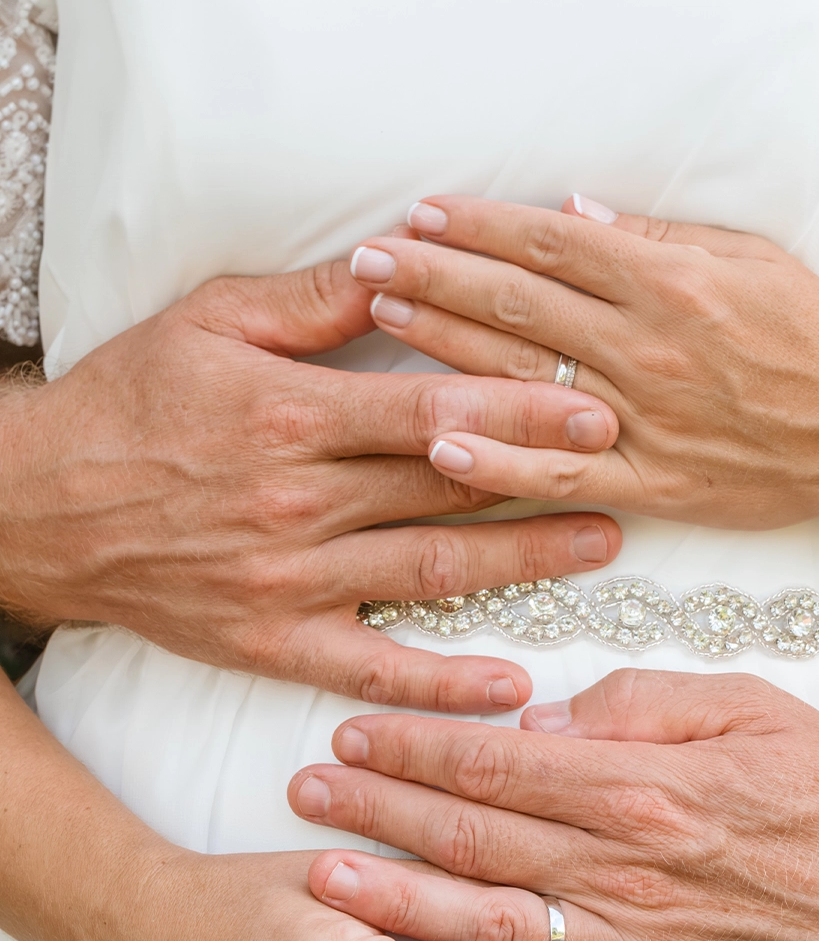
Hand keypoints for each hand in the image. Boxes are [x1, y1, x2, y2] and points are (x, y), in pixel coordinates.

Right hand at [0, 256, 619, 709]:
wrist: (43, 509)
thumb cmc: (131, 402)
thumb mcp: (210, 323)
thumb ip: (315, 301)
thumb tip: (403, 257)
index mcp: (290, 414)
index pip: (432, 409)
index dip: (522, 406)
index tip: (598, 400)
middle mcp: (298, 502)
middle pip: (450, 486)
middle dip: (550, 474)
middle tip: (637, 466)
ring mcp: (290, 581)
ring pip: (430, 572)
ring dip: (526, 561)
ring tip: (605, 544)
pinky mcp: (275, 642)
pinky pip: (372, 667)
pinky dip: (442, 681)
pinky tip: (510, 683)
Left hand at [288, 671, 818, 940]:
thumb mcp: (753, 706)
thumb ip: (643, 701)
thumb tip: (546, 712)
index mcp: (641, 787)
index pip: (494, 760)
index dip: (413, 745)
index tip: (352, 733)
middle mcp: (622, 872)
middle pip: (470, 837)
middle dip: (376, 811)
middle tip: (304, 793)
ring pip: (485, 923)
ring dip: (396, 896)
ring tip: (324, 876)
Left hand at [347, 195, 818, 528]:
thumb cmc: (816, 336)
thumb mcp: (752, 260)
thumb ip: (657, 239)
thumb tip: (572, 213)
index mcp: (672, 284)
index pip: (551, 244)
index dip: (479, 226)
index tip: (421, 213)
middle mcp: (649, 349)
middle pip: (519, 304)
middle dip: (436, 273)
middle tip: (368, 256)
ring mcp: (646, 420)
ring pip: (527, 379)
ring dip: (446, 346)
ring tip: (384, 317)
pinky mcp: (652, 483)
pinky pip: (562, 474)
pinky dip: (500, 463)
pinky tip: (439, 445)